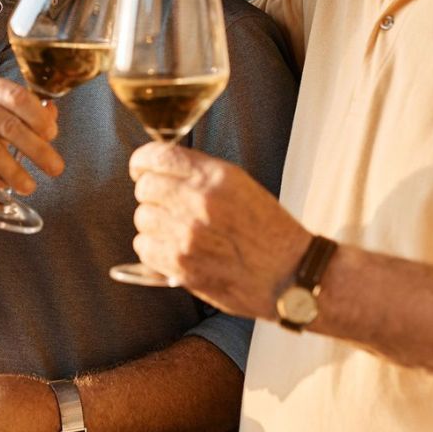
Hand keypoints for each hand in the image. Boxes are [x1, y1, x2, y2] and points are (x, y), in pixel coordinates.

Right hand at [0, 75, 63, 194]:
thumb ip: (23, 112)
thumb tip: (52, 114)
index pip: (17, 96)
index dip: (38, 117)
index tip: (53, 135)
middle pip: (8, 125)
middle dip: (36, 149)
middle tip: (55, 168)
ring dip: (14, 171)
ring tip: (30, 186)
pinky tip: (3, 185)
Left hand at [129, 143, 310, 318]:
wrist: (290, 274)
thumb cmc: (269, 230)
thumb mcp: (241, 186)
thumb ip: (201, 175)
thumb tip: (162, 170)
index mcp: (216, 177)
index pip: (158, 156)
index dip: (143, 161)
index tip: (141, 168)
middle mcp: (198, 201)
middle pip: (145, 188)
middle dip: (152, 194)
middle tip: (168, 204)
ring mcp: (187, 235)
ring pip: (142, 218)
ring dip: (155, 223)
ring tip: (179, 230)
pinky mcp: (181, 265)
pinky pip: (144, 247)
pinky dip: (154, 248)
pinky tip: (176, 249)